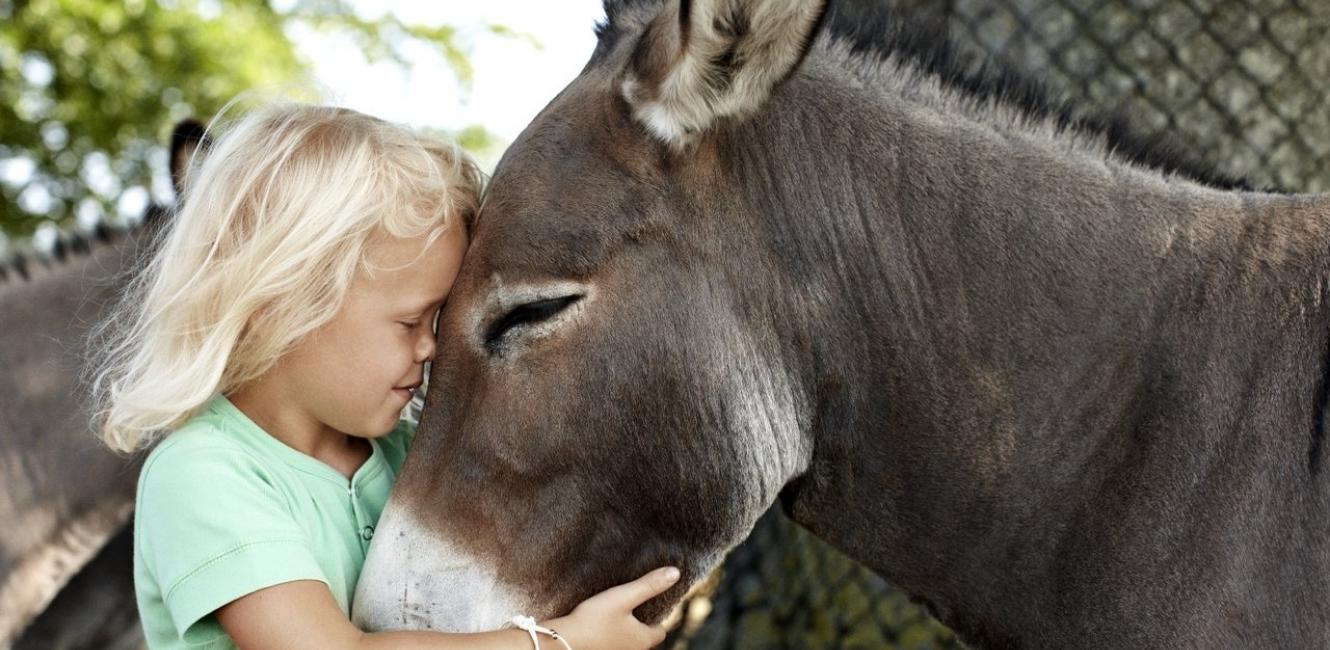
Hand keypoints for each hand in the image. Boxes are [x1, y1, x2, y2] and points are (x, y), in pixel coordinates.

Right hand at [543, 566, 680, 649]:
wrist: (562, 641)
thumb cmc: (594, 620)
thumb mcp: (623, 597)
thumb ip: (649, 585)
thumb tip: (675, 573)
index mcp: (642, 640)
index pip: (659, 632)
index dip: (657, 619)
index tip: (650, 606)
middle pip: (643, 639)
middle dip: (640, 625)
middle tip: (632, 608)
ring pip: (626, 643)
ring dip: (624, 631)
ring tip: (615, 614)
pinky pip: (611, 644)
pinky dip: (610, 635)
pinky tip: (600, 624)